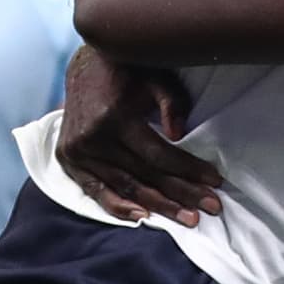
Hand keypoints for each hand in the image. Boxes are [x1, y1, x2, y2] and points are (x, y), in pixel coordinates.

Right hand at [56, 53, 213, 222]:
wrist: (84, 65)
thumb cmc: (127, 70)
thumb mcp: (154, 76)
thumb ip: (170, 102)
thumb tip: (178, 134)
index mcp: (113, 116)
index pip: (158, 154)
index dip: (188, 170)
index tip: (215, 181)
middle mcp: (92, 138)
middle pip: (145, 176)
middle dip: (181, 194)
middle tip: (211, 208)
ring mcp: (77, 152)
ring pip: (125, 187)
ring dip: (159, 206)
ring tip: (188, 218)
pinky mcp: (68, 160)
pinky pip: (96, 191)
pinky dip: (118, 207)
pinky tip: (143, 217)